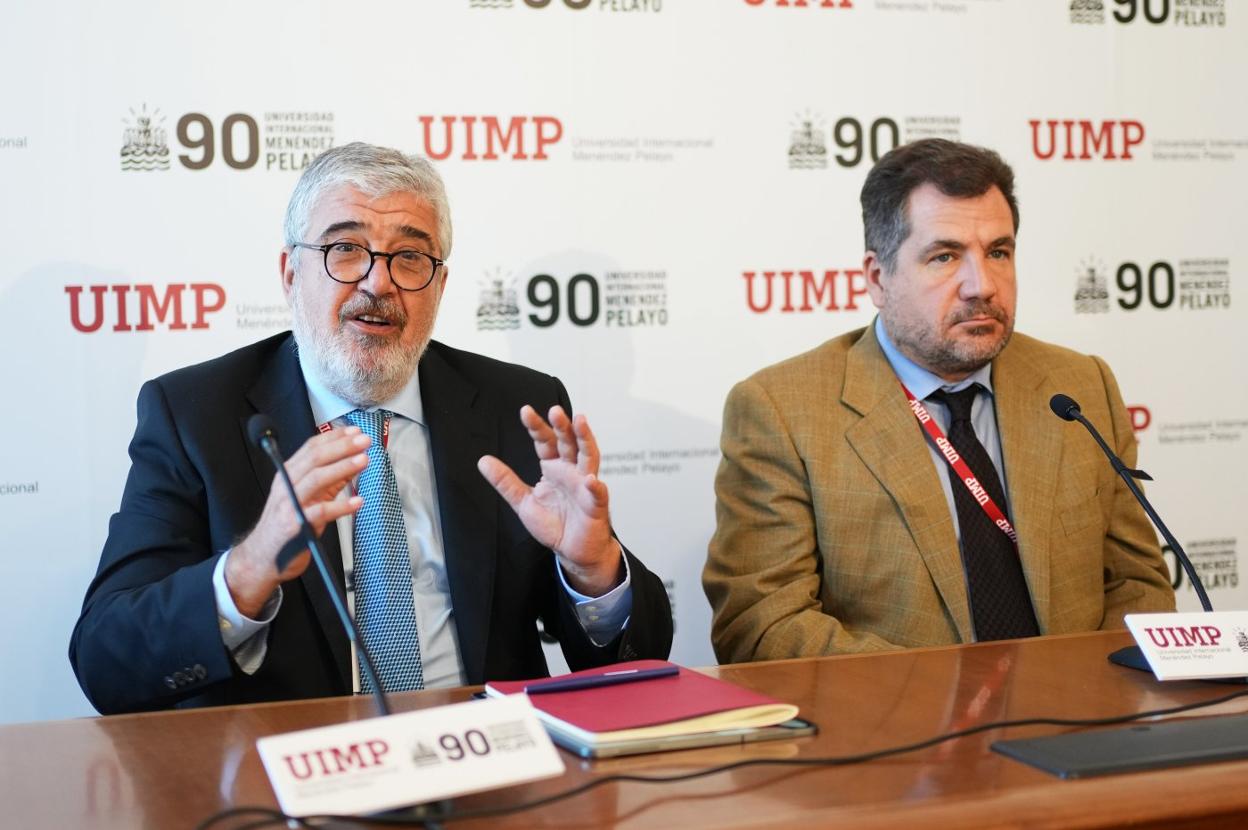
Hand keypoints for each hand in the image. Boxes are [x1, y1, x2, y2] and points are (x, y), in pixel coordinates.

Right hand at [226, 427, 369, 616]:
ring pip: (316, 479)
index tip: (355, 432)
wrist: (263, 557)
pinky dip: (341, 506)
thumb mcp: (309, 496)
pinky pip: (320, 512)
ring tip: (364, 460)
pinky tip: (357, 502)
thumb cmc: (286, 524)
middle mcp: (287, 485)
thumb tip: (354, 462)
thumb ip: (331, 480)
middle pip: (315, 458)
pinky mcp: (295, 526)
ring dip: (342, 467)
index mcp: (289, 474)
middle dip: (341, 446)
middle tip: (364, 441)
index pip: (311, 448)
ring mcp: (290, 504)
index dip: (334, 437)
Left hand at [478, 405, 622, 596]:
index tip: (525, 412)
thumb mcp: (523, 502)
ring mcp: (585, 485)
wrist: (573, 550)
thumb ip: (505, 481)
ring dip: (585, 439)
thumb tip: (483, 461)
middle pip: (568, 442)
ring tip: (580, 422)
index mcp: (553, 468)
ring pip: (588, 457)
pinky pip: (597, 493)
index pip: (545, 441)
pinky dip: (594, 486)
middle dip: (562, 426)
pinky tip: (589, 480)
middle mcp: (571, 471)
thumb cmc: (554, 524)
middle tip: (554, 410)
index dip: (536, 426)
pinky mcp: (595, 504)